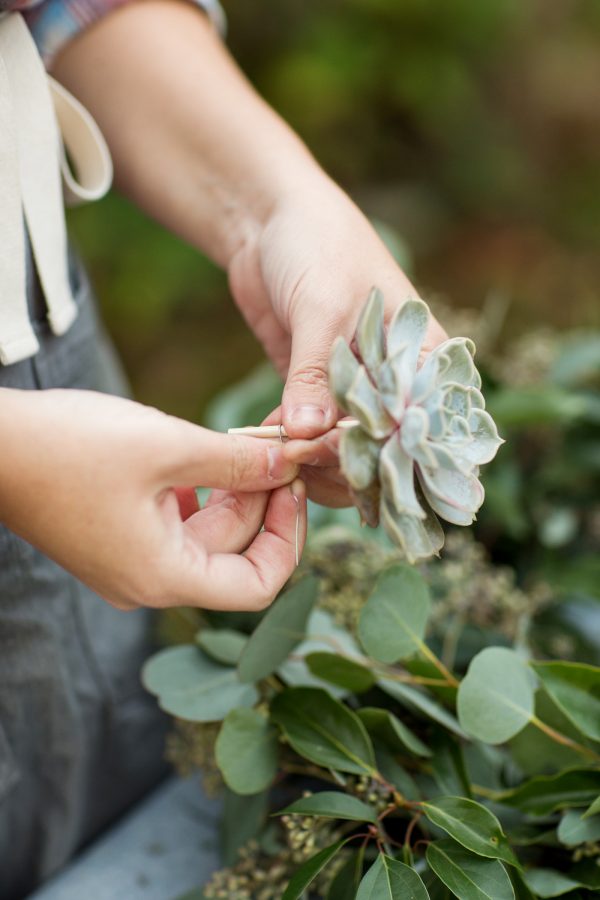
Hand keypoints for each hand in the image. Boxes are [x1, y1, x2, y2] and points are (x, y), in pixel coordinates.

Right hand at [0, 389, 304, 610]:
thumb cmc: (71, 447)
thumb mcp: (168, 448)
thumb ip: (237, 462)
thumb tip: (288, 463)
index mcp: (165, 576)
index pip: (258, 585)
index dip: (288, 537)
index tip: (293, 485)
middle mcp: (148, 582)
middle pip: (234, 555)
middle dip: (260, 501)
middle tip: (273, 448)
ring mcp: (128, 563)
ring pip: (206, 537)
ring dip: (231, 493)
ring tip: (240, 444)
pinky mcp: (115, 538)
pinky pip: (175, 525)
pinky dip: (199, 494)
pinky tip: (200, 459)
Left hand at [228, 175, 447, 503]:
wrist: (268, 221)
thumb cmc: (319, 246)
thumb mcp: (322, 308)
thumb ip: (316, 374)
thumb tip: (308, 435)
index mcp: (421, 359)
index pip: (422, 428)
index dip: (394, 457)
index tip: (352, 464)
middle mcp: (394, 382)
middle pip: (384, 451)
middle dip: (345, 464)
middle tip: (301, 455)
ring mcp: (354, 390)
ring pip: (345, 452)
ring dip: (314, 461)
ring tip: (282, 449)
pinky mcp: (315, 391)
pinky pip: (309, 434)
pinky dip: (291, 443)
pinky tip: (270, 437)